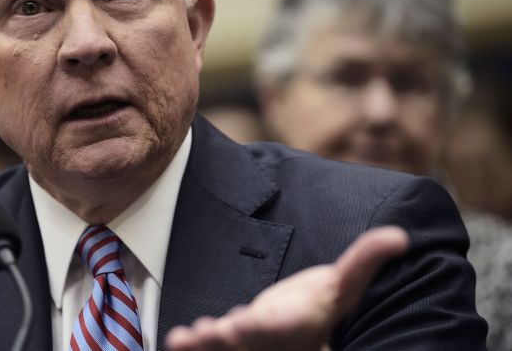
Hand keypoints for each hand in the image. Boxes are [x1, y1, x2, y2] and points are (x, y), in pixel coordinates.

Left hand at [165, 226, 408, 350]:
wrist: (303, 326)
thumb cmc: (322, 302)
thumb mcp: (347, 282)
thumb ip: (366, 259)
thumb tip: (401, 235)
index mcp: (302, 326)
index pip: (288, 328)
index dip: (271, 327)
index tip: (248, 322)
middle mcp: (275, 343)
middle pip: (252, 344)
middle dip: (231, 341)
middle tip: (214, 333)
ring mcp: (251, 347)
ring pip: (226, 349)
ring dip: (205, 346)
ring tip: (181, 339)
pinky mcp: (230, 345)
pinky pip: (211, 347)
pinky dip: (193, 345)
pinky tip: (174, 341)